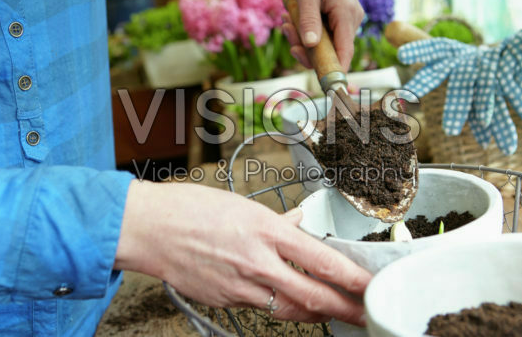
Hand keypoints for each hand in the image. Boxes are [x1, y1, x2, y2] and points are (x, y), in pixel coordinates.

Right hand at [115, 181, 371, 325]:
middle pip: (313, 296)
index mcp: (266, 230)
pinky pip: (259, 305)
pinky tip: (282, 297)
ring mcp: (240, 285)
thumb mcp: (242, 206)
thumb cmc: (191, 209)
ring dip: (314, 312)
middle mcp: (257, 261)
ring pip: (289, 308)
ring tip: (332, 311)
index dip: (352, 277)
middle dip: (344, 308)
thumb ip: (275, 223)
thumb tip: (298, 225)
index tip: (370, 285)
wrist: (150, 228)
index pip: (321, 260)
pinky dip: (276, 303)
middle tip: (364, 314)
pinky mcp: (225, 300)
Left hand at [282, 0, 363, 70]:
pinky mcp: (337, 20)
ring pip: (323, 45)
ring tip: (286, 21)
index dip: (333, 71)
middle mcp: (351, 21)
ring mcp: (345, 21)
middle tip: (286, 31)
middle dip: (306, 49)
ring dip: (302, 39)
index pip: (344, 54)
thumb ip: (309, 18)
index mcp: (346, 15)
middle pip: (331, 52)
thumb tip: (311, 45)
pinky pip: (322, 35)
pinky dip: (306, 32)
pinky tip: (292, 19)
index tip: (319, 84)